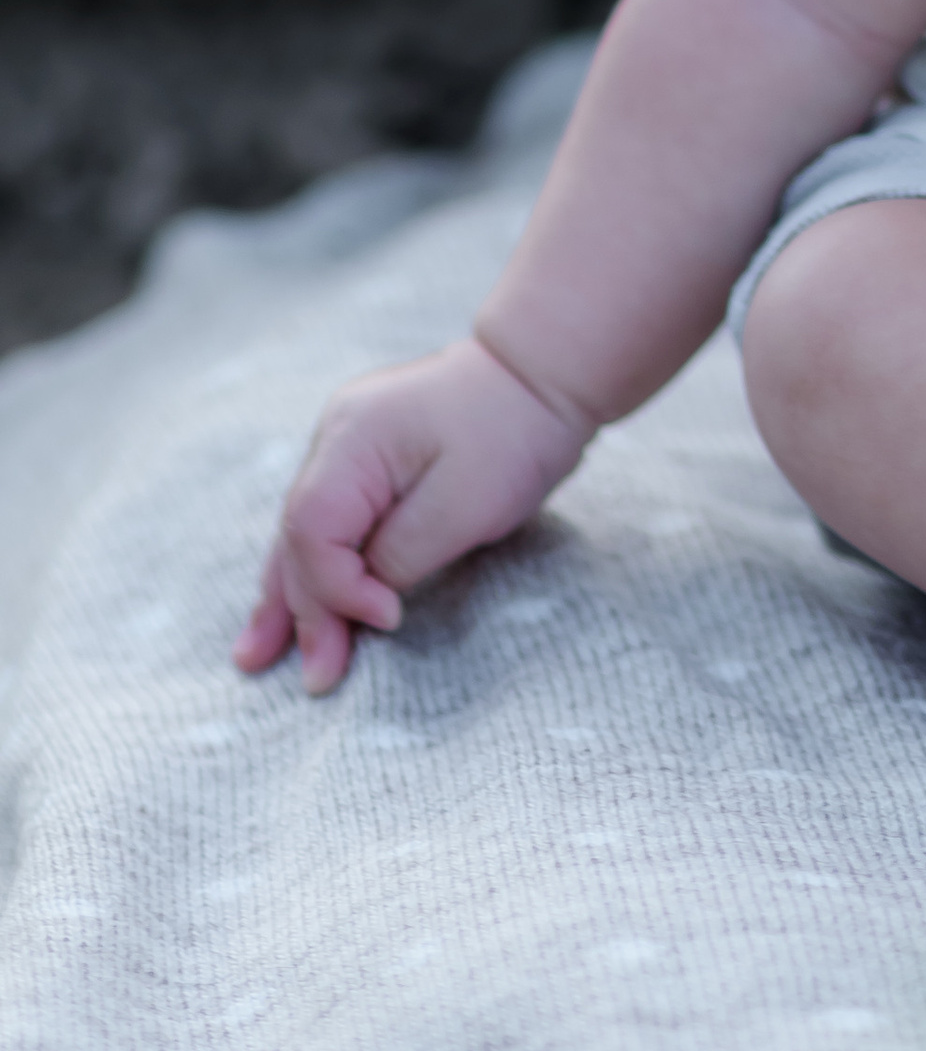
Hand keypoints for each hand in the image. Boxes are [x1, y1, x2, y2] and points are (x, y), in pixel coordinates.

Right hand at [235, 334, 593, 694]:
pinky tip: (290, 605)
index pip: (313, 530)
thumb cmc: (513, 432)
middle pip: (300, 536)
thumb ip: (401, 554)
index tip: (389, 619)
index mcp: (354, 437)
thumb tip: (364, 594)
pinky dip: (315, 566)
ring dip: (290, 595)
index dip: (337, 589)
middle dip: (305, 611)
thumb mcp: (464, 504)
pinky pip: (330, 520)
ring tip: (255, 657)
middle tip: (317, 678)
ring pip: (305, 531)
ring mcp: (348, 442)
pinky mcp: (369, 456)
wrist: (544, 371)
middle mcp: (337, 435)